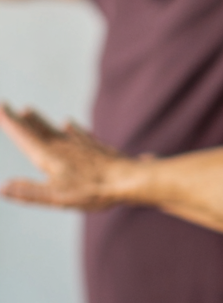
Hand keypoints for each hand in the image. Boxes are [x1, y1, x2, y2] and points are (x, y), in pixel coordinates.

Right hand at [0, 104, 129, 209]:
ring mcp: (81, 146)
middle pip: (37, 130)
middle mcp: (63, 146)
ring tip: (28, 110)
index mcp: (50, 156)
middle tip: (6, 105)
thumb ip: (29, 192)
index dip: (10, 122)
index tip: (0, 106)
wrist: (130, 179)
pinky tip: (67, 123)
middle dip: (20, 119)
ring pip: (55, 130)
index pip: (24, 136)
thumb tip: (1, 188)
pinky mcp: (97, 148)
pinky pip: (79, 135)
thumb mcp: (57, 197)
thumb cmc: (93, 190)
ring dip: (40, 121)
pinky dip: (70, 128)